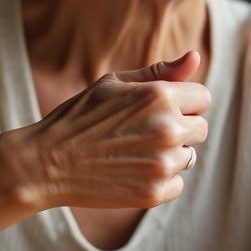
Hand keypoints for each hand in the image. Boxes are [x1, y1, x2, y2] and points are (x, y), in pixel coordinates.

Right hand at [8, 51, 209, 210]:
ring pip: (188, 157)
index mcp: (160, 96)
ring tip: (132, 151)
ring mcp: (162, 164)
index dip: (182, 102)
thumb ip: (161, 71)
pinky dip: (159, 180)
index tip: (159, 109)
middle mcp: (167, 129)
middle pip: (200, 129)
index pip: (202, 97)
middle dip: (179, 128)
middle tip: (143, 131)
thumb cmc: (80, 116)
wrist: (47, 162)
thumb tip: (196, 56)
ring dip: (168, 155)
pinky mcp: (154, 193)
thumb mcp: (115, 83)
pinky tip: (130, 170)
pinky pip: (176, 184)